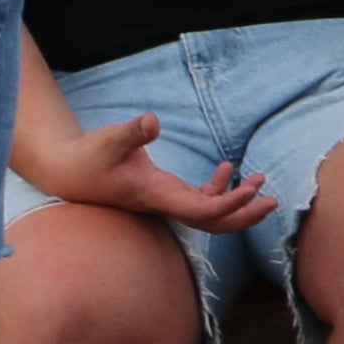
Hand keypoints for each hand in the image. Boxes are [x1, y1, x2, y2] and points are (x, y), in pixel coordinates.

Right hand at [14, 99, 268, 229]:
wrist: (69, 172)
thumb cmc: (89, 157)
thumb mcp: (109, 139)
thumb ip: (132, 132)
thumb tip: (153, 121)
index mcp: (158, 195)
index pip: (202, 209)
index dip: (229, 204)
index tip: (252, 188)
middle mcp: (166, 203)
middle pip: (213, 222)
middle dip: (244, 215)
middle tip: (274, 200)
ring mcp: (166, 200)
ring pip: (209, 214)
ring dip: (237, 202)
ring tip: (261, 182)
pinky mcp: (164, 193)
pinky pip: (199, 200)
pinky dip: (218, 189)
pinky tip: (227, 168)